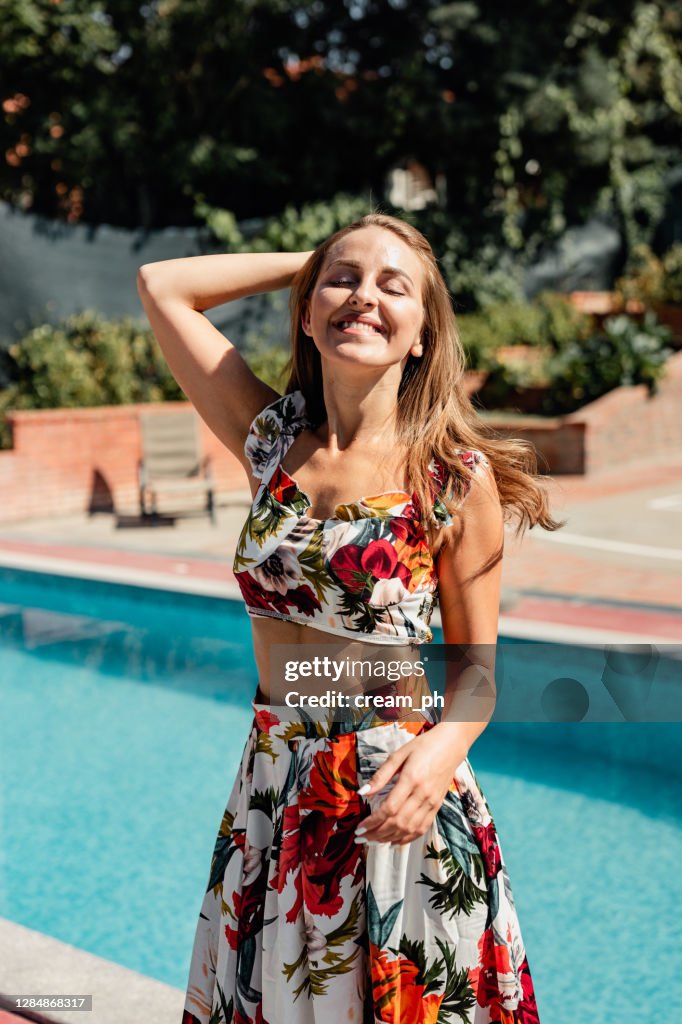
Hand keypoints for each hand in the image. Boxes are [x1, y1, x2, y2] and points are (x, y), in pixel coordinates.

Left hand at [354, 722, 468, 845]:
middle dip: (377, 834)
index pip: (389, 808)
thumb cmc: (423, 746)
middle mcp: (423, 794)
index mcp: (411, 779)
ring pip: (410, 828)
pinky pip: (422, 828)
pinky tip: (394, 841)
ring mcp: (432, 802)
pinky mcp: (437, 806)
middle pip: (398, 822)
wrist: (451, 746)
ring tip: (374, 841)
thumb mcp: (399, 754)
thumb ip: (381, 775)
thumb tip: (363, 792)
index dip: (373, 822)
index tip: (360, 828)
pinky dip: (407, 838)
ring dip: (389, 838)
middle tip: (361, 838)